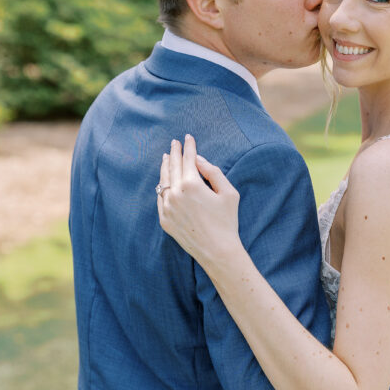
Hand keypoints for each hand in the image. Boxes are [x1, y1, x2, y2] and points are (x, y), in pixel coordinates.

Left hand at [157, 135, 241, 274]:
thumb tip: (198, 160)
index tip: (188, 137)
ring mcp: (167, 207)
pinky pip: (160, 198)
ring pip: (163, 181)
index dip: (189, 146)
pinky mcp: (164, 219)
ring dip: (165, 167)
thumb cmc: (227, 222)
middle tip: (175, 142)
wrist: (217, 251)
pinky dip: (162, 187)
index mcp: (191, 184)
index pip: (188, 159)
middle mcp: (175, 194)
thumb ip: (213, 172)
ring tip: (167, 157)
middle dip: (175, 152)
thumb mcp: (228, 193)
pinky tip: (165, 181)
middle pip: (173, 167)